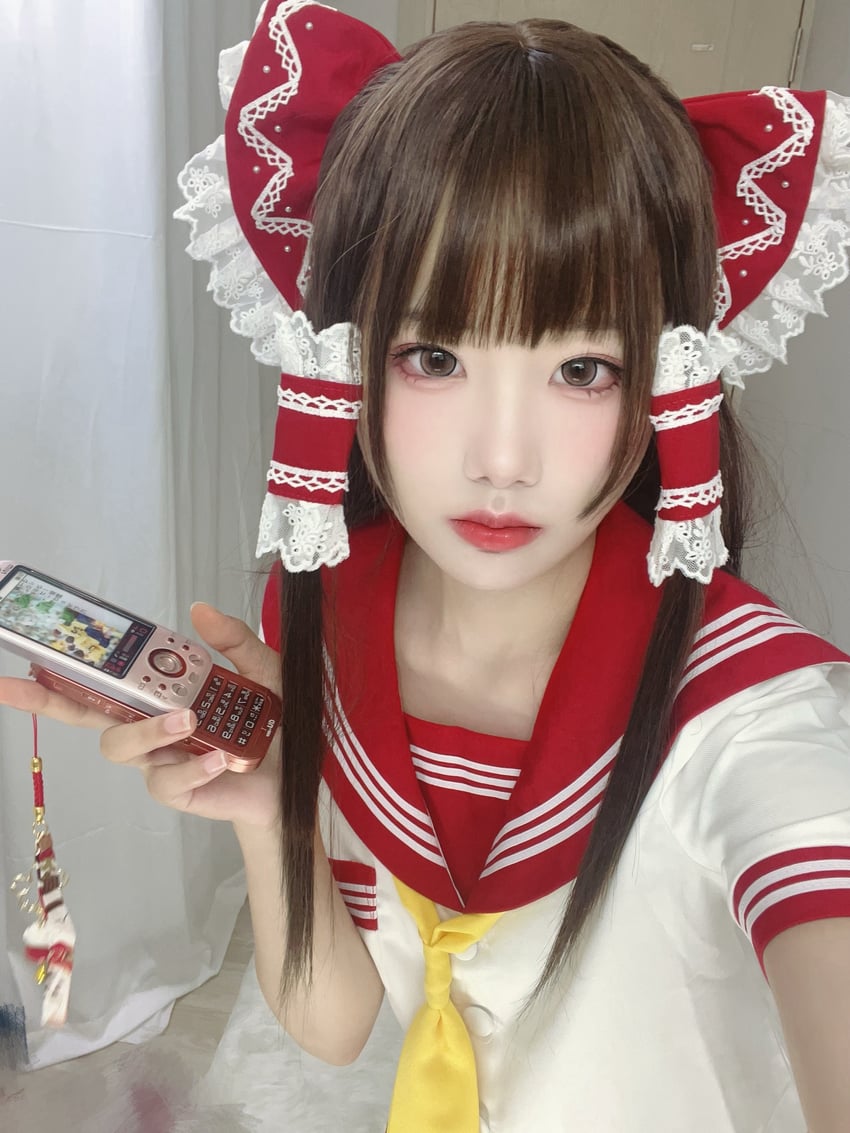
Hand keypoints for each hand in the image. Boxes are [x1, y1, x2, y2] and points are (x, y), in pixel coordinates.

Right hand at [0, 603, 280, 830]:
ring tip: (189, 718)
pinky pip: (166, 781)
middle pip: (84, 714)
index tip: (23, 653)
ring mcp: (159, 761)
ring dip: (149, 729)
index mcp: (159, 694)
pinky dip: (192, 767)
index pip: (102, 679)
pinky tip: (218, 758)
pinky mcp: (179, 792)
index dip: (60, 668)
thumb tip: (198, 609)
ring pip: (122, 746)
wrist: (296, 774)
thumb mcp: (261, 670)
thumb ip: (233, 641)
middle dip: (45, 701)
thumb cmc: (270, 723)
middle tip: (19, 685)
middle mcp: (148, 727)